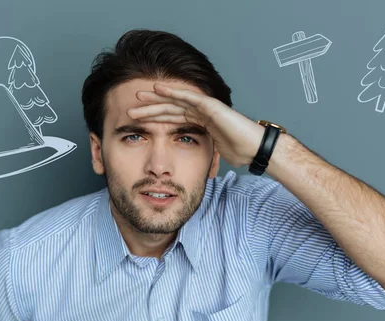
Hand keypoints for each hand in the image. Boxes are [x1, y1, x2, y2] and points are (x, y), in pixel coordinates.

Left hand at [126, 82, 263, 167]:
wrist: (254, 149)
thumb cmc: (240, 152)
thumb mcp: (212, 154)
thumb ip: (200, 153)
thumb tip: (191, 167)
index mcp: (200, 123)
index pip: (172, 119)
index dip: (154, 119)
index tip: (137, 122)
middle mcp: (201, 112)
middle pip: (169, 109)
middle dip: (149, 108)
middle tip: (130, 110)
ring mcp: (205, 107)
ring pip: (175, 101)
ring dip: (155, 99)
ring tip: (137, 97)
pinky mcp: (210, 105)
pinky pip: (188, 97)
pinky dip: (172, 92)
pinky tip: (157, 88)